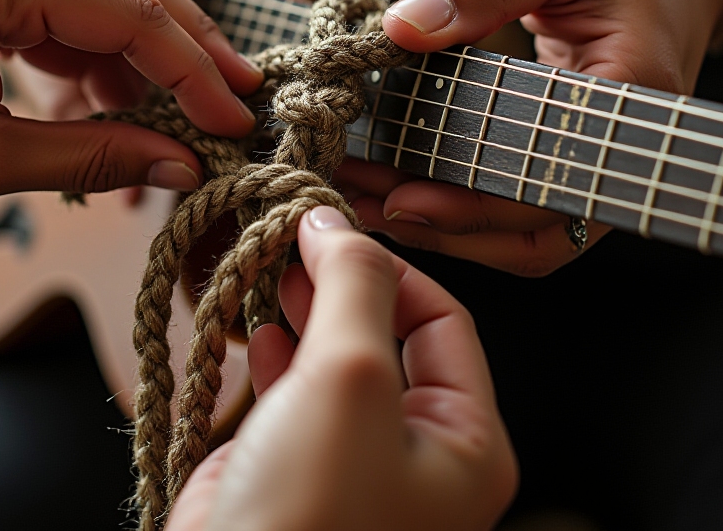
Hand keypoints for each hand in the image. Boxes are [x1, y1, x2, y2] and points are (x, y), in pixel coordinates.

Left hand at [0, 0, 262, 211]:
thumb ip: (89, 157)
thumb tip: (180, 167)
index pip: (130, 15)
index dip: (192, 73)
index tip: (232, 121)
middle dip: (189, 46)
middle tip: (238, 95)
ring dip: (146, 47)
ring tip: (182, 108)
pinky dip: (96, 45)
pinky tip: (115, 92)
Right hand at [167, 207, 516, 530]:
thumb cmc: (312, 519)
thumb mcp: (351, 377)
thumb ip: (354, 287)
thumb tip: (337, 222)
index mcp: (463, 441)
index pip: (442, 319)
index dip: (388, 266)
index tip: (333, 228)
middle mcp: (416, 453)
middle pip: (389, 333)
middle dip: (343, 282)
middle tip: (298, 237)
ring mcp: (352, 464)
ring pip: (337, 358)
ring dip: (306, 309)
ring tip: (274, 267)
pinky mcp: (293, 472)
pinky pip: (294, 394)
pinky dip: (276, 353)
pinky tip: (259, 331)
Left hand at [345, 0, 722, 275]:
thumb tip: (404, 27)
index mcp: (634, 97)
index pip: (554, 180)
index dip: (476, 203)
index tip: (402, 197)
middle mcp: (625, 152)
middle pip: (538, 232)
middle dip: (447, 229)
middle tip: (364, 203)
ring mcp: (602, 166)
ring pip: (529, 236)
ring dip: (450, 231)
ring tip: (369, 201)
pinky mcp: (576, 163)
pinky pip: (524, 209)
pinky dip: (466, 209)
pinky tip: (404, 185)